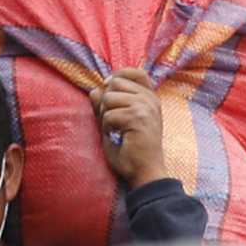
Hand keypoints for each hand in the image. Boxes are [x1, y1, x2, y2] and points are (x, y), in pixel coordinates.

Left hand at [89, 68, 167, 187]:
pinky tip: (116, 137)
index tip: (108, 87)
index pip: (136, 72)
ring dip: (104, 115)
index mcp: (150, 99)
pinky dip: (106, 128)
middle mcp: (150, 99)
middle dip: (106, 102)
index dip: (119, 75)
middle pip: (116, 83)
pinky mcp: (138, 117)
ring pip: (109, 97)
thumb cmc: (131, 152)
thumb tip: (94, 91)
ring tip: (114, 130)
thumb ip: (105, 107)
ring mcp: (146, 107)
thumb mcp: (115, 125)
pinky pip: (109, 114)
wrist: (144, 172)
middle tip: (111, 121)